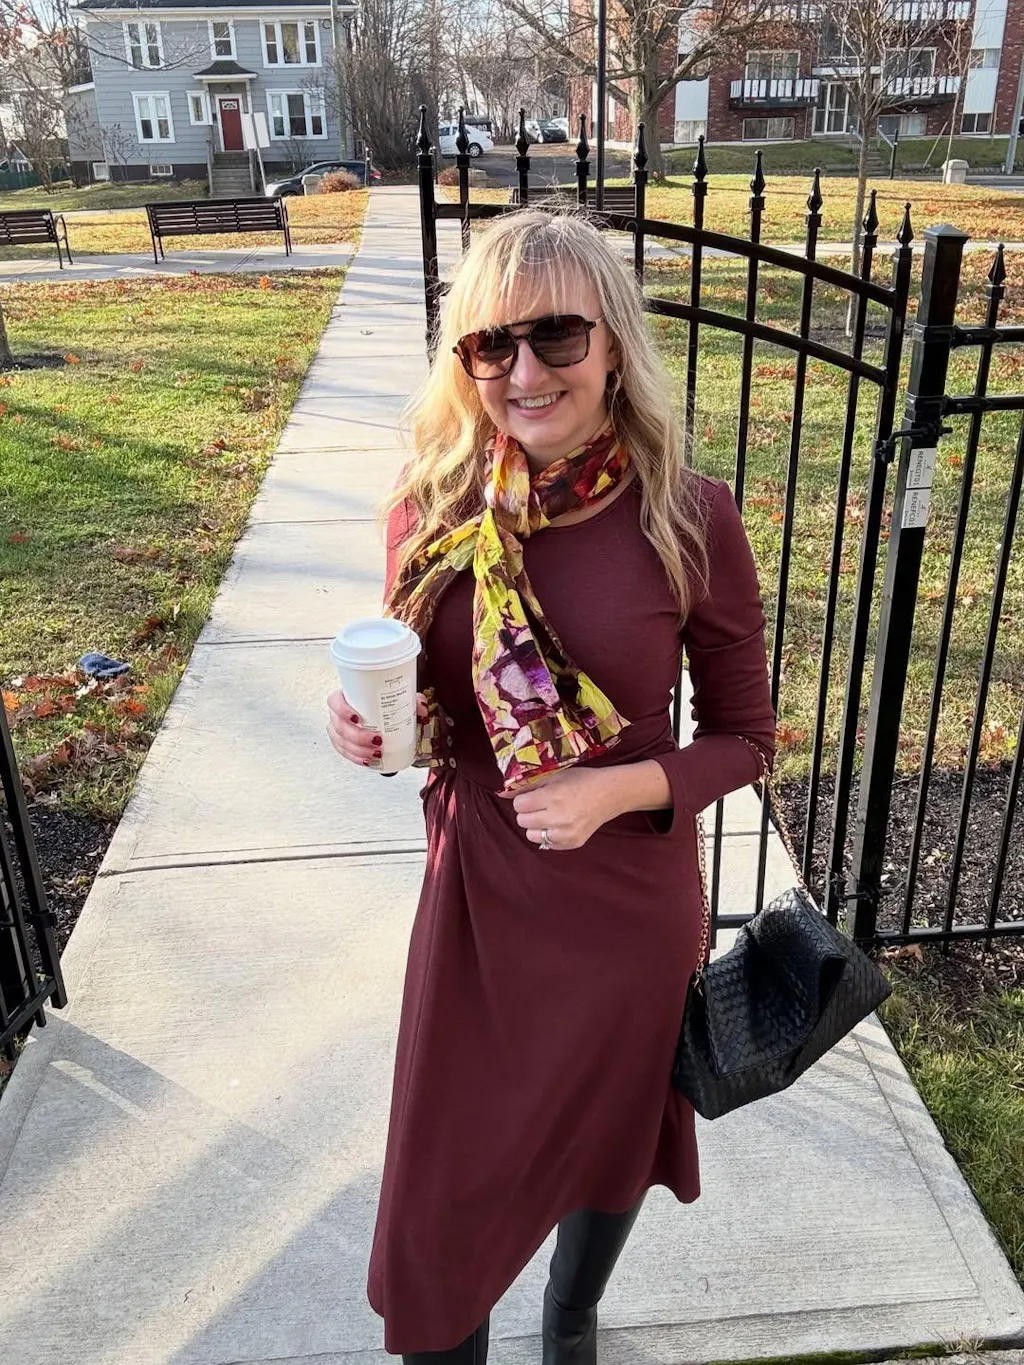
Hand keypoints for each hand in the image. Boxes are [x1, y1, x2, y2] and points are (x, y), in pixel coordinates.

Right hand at [327, 689, 427, 767]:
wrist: (377, 709)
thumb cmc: (380, 700)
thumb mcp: (395, 696)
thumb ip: (409, 699)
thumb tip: (421, 707)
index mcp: (345, 697)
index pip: (334, 702)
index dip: (342, 711)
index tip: (357, 718)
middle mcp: (338, 714)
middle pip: (339, 727)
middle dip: (358, 737)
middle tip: (377, 740)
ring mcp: (338, 729)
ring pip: (341, 742)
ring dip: (358, 751)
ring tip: (376, 753)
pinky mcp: (342, 743)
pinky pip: (344, 752)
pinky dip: (355, 758)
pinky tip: (366, 761)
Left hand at [504, 767, 622, 850]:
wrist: (610, 794)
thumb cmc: (582, 780)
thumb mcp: (555, 776)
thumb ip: (528, 785)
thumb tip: (502, 794)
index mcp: (554, 796)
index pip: (519, 805)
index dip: (524, 799)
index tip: (534, 796)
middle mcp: (560, 817)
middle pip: (522, 821)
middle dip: (528, 812)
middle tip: (542, 804)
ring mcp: (567, 833)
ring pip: (531, 834)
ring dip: (536, 825)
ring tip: (550, 814)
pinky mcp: (573, 843)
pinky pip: (546, 843)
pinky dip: (548, 834)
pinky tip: (560, 823)